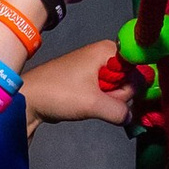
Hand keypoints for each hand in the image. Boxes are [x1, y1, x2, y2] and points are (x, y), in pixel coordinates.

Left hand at [22, 44, 140, 128]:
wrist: (29, 99)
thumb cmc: (59, 93)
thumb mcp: (93, 103)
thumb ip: (119, 112)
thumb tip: (131, 119)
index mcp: (108, 50)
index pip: (139, 66)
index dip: (135, 84)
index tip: (123, 96)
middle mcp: (105, 55)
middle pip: (129, 80)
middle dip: (119, 95)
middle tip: (99, 100)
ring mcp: (97, 68)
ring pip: (118, 89)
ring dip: (110, 102)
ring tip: (90, 103)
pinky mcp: (90, 81)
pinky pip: (107, 93)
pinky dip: (103, 103)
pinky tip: (91, 107)